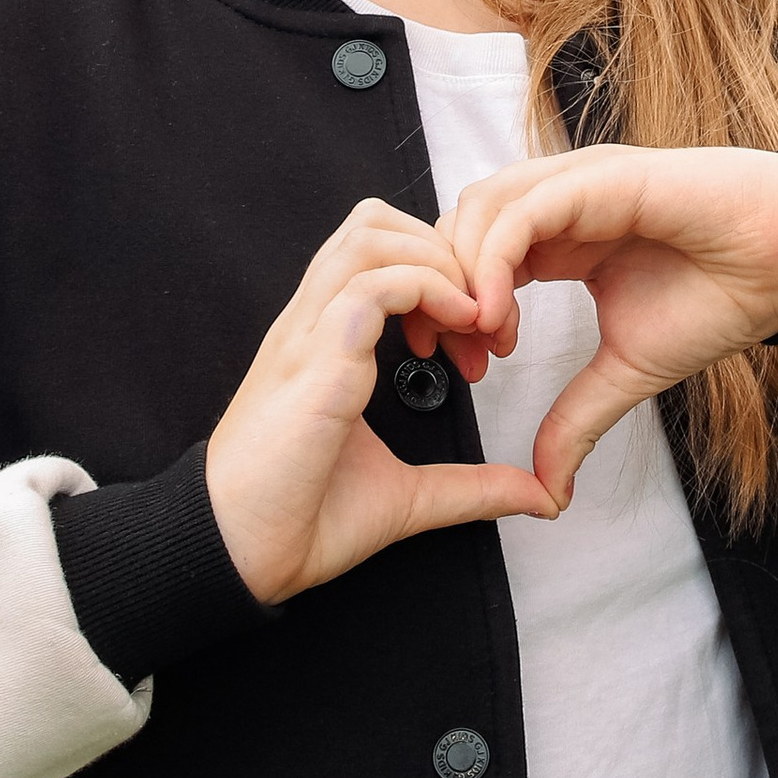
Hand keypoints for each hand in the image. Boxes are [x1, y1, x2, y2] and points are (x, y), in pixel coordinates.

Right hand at [205, 201, 558, 605]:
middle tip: (488, 318)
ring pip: (371, 234)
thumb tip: (538, 496)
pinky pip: (369, 285)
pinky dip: (425, 290)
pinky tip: (457, 330)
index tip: (482, 336)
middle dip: (446, 252)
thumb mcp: (409, 497)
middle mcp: (314, 320)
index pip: (381, 250)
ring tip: (474, 318)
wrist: (240, 556)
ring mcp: (310, 332)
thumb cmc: (303, 519)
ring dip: (437, 262)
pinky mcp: (314, 358)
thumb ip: (471, 486)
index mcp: (327, 338)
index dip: (443, 273)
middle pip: (377, 222)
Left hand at [442, 146, 777, 507]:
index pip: (473, 252)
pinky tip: (499, 315)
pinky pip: (522, 211)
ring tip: (480, 338)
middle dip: (439, 288)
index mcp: (559, 235)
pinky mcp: (600, 176)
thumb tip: (549, 490)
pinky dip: (495, 260)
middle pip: (460, 224)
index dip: (449, 304)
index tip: (454, 364)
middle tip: (449, 354)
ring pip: (481, 208)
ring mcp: (577, 182)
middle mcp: (560, 200)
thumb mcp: (627, 371)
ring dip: (462, 273)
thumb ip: (578, 418)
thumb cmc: (716, 298)